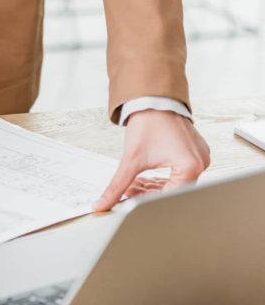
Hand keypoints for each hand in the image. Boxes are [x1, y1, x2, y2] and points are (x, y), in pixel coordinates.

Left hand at [93, 109, 209, 210]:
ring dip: (153, 185)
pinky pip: (178, 171)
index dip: (146, 200)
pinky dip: (161, 176)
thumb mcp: (130, 160)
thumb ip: (116, 187)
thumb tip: (103, 204)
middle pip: (172, 190)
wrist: (152, 100)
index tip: (130, 202)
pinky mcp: (193, 152)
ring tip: (132, 184)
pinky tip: (143, 177)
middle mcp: (200, 162)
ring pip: (174, 182)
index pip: (169, 196)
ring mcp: (199, 156)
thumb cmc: (149, 123)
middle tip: (128, 192)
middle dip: (148, 193)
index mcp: (191, 166)